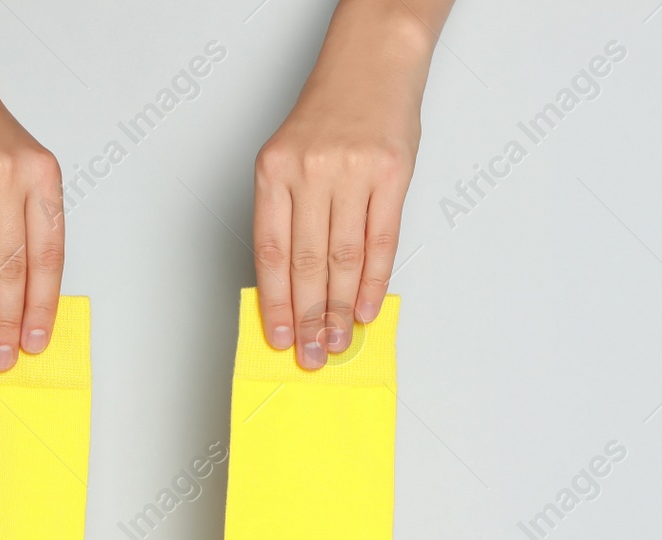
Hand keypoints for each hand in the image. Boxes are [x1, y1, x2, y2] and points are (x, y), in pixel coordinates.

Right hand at [0, 1, 63, 371]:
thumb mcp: (24, 169)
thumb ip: (29, 225)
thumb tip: (24, 299)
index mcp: (41, 177)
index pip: (46, 256)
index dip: (40, 306)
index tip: (34, 342)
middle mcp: (6, 178)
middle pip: (10, 267)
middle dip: (5, 321)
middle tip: (0, 356)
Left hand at [253, 0, 443, 369]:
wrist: (372, 62)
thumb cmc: (330, 114)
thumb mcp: (290, 156)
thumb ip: (287, 214)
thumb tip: (290, 284)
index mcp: (274, 171)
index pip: (270, 251)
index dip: (275, 301)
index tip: (278, 337)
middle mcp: (310, 172)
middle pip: (307, 263)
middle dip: (308, 317)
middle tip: (311, 354)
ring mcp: (352, 172)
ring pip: (343, 259)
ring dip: (340, 308)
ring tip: (337, 341)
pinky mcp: (391, 175)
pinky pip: (381, 241)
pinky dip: (373, 281)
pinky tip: (367, 308)